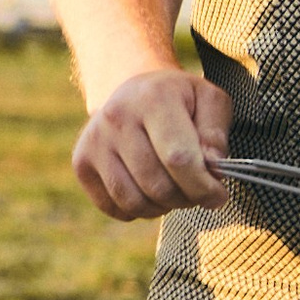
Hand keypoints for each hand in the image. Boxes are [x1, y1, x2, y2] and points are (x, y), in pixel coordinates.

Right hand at [71, 67, 232, 219]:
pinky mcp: (82, 162)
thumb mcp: (209, 101)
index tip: (218, 195)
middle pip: (157, 186)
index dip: (203, 186)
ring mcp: (94, 141)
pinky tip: (150, 192)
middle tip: (198, 191)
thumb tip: (212, 168)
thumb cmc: (179, 100)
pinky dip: (138, 211)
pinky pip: (114, 207)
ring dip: (163, 208)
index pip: (179, 159)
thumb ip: (216, 134)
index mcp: (153, 98)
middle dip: (187, 198)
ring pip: (134, 202)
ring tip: (175, 192)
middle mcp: (116, 117)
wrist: (132, 88)